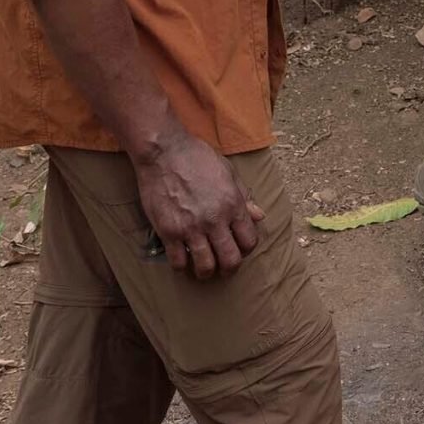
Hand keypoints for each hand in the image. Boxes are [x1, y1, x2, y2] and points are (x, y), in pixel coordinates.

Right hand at [133, 125, 263, 279]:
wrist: (164, 151)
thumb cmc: (197, 157)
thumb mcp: (228, 172)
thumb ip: (243, 197)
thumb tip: (259, 215)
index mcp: (233, 205)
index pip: (249, 241)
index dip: (246, 249)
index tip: (238, 249)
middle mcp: (215, 220)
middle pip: (230, 260)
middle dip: (230, 269)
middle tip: (224, 268)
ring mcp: (191, 228)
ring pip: (205, 266)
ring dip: (206, 272)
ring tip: (203, 269)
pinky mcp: (169, 231)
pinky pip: (178, 261)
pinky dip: (181, 266)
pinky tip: (182, 260)